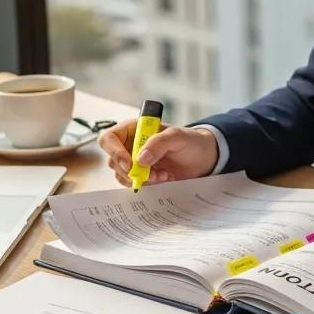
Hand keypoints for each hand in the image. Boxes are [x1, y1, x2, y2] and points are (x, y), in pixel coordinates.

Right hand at [99, 120, 218, 187]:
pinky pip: (133, 184)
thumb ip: (159, 142)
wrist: (203, 158)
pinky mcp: (142, 176)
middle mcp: (130, 145)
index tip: (129, 164)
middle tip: (151, 172)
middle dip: (130, 170)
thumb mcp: (178, 136)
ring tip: (161, 174)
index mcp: (133, 129)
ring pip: (122, 175)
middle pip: (113, 161)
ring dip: (140, 179)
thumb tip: (140, 158)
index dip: (114, 152)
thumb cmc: (191, 141)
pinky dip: (147, 184)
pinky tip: (163, 177)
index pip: (109, 138)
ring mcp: (135, 162)